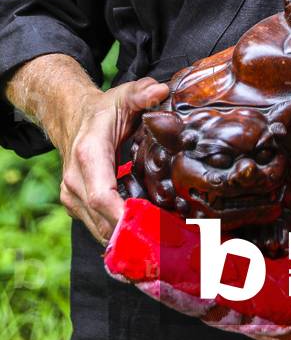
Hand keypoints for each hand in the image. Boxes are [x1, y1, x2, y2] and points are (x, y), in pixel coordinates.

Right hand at [58, 77, 168, 245]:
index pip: (102, 196)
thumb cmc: (103, 110)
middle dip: (134, 236)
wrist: (72, 118)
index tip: (151, 229)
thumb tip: (161, 90)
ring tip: (163, 249)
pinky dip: (120, 237)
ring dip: (128, 242)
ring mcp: (73, 198)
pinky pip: (98, 228)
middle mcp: (75, 182)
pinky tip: (146, 241)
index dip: (124, 217)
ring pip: (100, 231)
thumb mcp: (124, 95)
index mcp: (88, 156)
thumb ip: (142, 93)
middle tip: (169, 247)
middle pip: (103, 221)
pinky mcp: (77, 207)